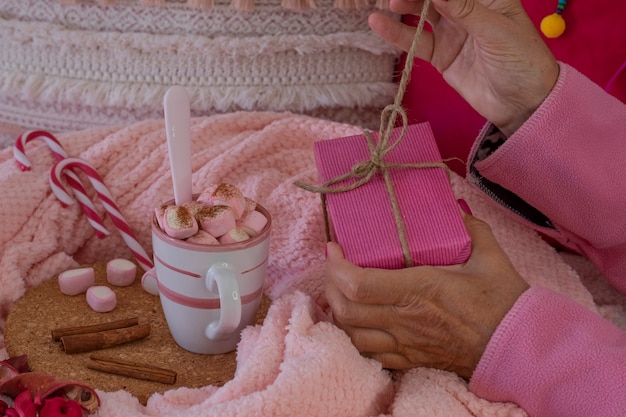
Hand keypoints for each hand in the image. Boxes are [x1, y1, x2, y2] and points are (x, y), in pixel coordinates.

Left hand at [324, 212, 528, 378]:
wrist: (518, 346)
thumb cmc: (504, 301)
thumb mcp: (488, 255)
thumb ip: (469, 228)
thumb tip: (453, 209)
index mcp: (420, 290)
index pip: (359, 284)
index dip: (337, 267)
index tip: (334, 248)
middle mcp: (406, 320)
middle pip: (347, 310)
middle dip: (330, 286)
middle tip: (334, 267)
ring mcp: (406, 344)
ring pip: (353, 335)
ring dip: (338, 313)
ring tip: (340, 293)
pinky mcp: (411, 360)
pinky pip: (370, 355)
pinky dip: (355, 337)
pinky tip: (357, 322)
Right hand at [369, 0, 558, 135]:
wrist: (522, 105)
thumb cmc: (523, 62)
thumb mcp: (497, 32)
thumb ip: (466, 10)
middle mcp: (467, 10)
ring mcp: (452, 32)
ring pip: (422, 13)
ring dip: (405, 6)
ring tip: (390, 3)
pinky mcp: (440, 55)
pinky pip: (416, 41)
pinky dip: (397, 34)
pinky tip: (379, 23)